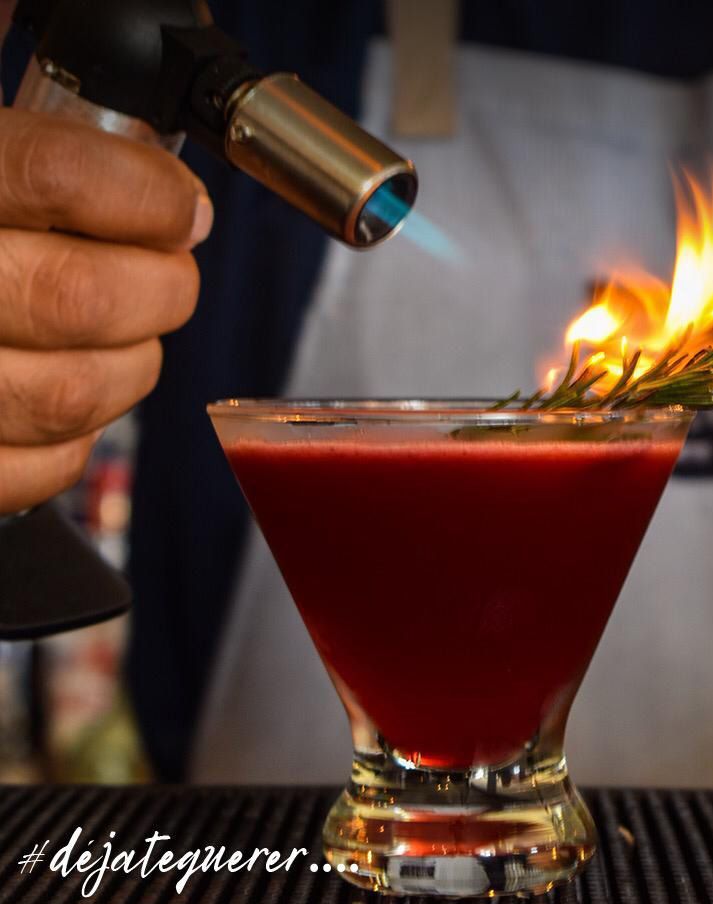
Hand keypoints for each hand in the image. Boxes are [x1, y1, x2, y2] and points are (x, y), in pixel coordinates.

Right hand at [0, 106, 211, 511]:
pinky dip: (80, 435)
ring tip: (128, 331)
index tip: (183, 207)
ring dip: (134, 364)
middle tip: (170, 274)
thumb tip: (136, 131)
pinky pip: (44, 467)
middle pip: (81, 299)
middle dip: (163, 288)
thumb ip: (34, 144)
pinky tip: (66, 384)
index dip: (151, 195)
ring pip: (73, 394)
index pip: (58, 176)